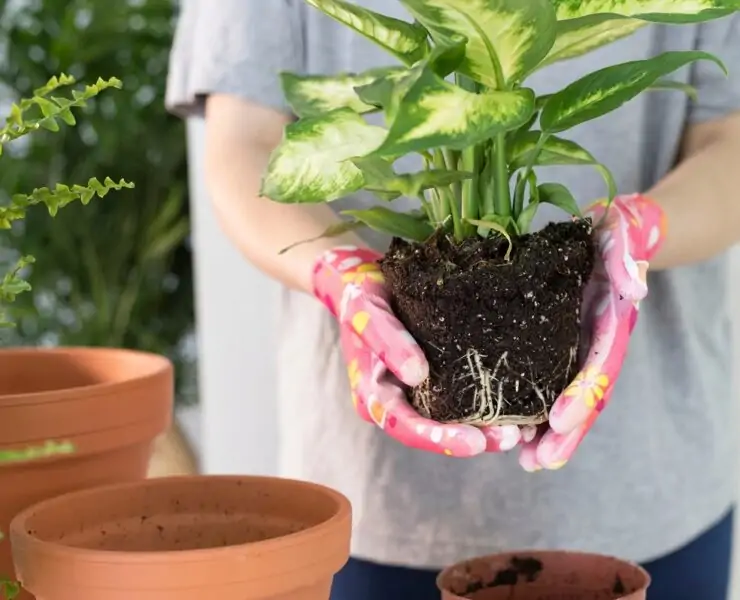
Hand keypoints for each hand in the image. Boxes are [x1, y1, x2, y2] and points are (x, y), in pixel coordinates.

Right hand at [312, 245, 520, 456]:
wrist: (362, 283)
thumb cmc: (360, 296)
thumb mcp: (365, 311)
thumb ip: (386, 340)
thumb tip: (415, 375)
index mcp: (373, 396)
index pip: (404, 426)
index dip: (437, 439)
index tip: (473, 442)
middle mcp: (395, 402)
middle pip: (433, 432)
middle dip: (472, 439)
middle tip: (510, 438)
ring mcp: (416, 393)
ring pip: (451, 421)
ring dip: (485, 428)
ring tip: (522, 429)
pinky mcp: (435, 379)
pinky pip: (460, 399)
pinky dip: (486, 405)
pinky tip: (516, 407)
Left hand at [519, 194, 666, 470]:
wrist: (604, 233)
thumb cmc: (611, 234)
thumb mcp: (618, 237)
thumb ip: (626, 259)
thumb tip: (636, 290)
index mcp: (609, 322)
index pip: (598, 364)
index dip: (582, 394)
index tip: (560, 420)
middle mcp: (594, 342)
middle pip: (585, 395)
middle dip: (566, 432)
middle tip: (539, 462)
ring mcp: (576, 347)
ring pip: (566, 397)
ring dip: (549, 433)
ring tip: (527, 461)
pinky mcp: (555, 343)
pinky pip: (545, 382)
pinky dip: (534, 409)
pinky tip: (514, 433)